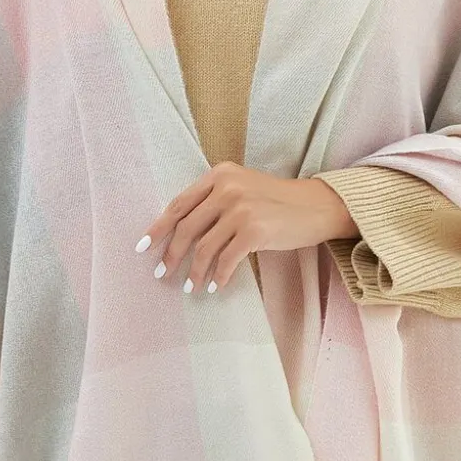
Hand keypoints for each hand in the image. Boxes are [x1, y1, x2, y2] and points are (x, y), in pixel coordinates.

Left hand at [136, 162, 358, 292]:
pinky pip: (226, 260)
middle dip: (172, 254)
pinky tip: (215, 286)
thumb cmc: (277, 202)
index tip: (144, 247)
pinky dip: (219, 276)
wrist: (317, 206)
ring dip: (195, 271)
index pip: (180, 203)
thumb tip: (180, 234)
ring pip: (205, 247)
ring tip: (191, 286)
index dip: (159, 227)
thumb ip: (214, 202)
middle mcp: (227, 187)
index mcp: (220, 174)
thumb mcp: (243, 189)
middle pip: (187, 227)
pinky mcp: (255, 230)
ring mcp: (241, 208)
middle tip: (163, 274)